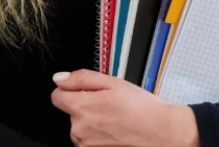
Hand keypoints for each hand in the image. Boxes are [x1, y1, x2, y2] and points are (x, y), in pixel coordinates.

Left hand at [50, 70, 199, 146]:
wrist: (161, 133)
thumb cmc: (141, 108)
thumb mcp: (113, 82)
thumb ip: (82, 79)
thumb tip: (59, 78)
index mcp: (80, 108)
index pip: (57, 96)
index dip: (71, 90)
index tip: (87, 91)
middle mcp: (78, 130)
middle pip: (71, 112)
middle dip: (86, 106)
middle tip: (110, 104)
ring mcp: (86, 145)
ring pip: (81, 128)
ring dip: (93, 122)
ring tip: (116, 118)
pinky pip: (90, 141)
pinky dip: (99, 136)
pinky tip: (116, 131)